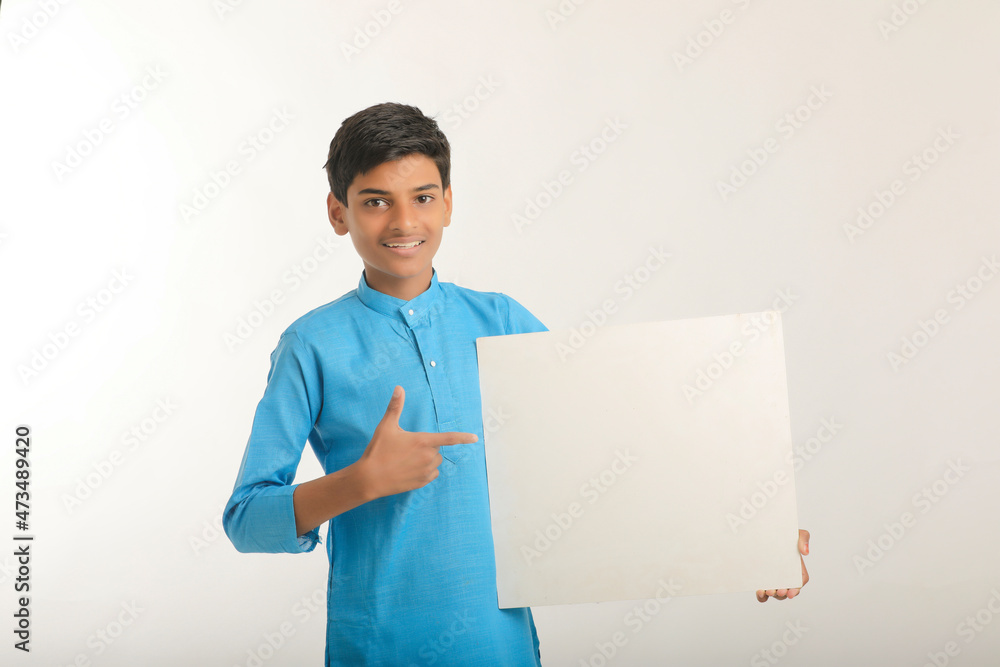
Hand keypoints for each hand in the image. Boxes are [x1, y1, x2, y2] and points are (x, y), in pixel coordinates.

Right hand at [356, 385, 477, 498]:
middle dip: (427, 447)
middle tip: (407, 448)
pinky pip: (431, 474)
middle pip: (437, 449)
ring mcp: (426, 471)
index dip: (463, 437)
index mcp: (423, 441)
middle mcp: (428, 457)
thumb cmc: (378, 451)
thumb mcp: (386, 426)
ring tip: (406, 459)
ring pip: (435, 462)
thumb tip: (399, 388)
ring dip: (427, 459)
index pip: (449, 438)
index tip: (475, 438)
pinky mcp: (422, 482)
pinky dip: (425, 471)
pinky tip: (409, 470)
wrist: (370, 479)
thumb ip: (395, 407)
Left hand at [756, 529, 809, 601]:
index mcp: (797, 568)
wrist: (766, 531)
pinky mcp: (763, 580)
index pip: (799, 582)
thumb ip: (804, 538)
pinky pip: (764, 593)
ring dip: (772, 596)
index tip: (791, 592)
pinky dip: (762, 597)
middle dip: (783, 594)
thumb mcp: (797, 533)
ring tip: (767, 591)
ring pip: (776, 594)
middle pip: (787, 591)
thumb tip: (805, 551)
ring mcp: (774, 579)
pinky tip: (760, 592)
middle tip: (778, 591)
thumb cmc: (785, 534)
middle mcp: (786, 576)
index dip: (796, 589)